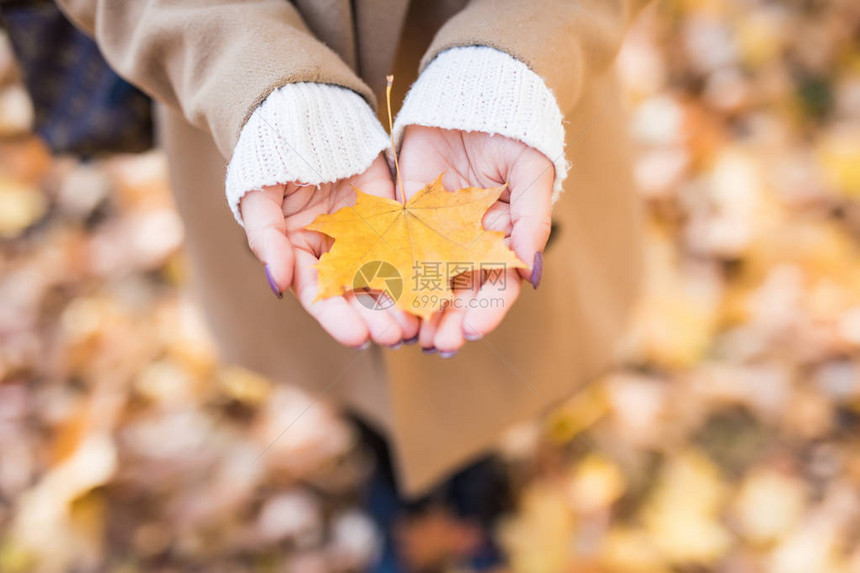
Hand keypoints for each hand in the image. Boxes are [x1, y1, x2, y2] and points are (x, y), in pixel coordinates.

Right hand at [240, 155, 418, 347]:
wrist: (305, 112)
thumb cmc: (271, 155)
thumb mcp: (258, 196)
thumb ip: (266, 239)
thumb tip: (276, 284)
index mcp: (299, 254)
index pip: (319, 296)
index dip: (338, 319)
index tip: (358, 339)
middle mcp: (333, 253)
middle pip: (356, 294)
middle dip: (375, 319)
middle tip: (397, 337)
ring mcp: (364, 236)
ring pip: (384, 276)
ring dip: (400, 302)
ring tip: (417, 323)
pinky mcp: (390, 216)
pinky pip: (407, 245)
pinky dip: (418, 267)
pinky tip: (433, 286)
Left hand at [398, 126, 552, 354]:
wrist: (473, 93)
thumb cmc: (513, 131)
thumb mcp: (532, 171)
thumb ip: (532, 219)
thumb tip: (531, 273)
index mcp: (504, 236)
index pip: (497, 283)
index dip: (486, 309)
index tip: (472, 332)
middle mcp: (469, 241)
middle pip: (460, 290)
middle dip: (450, 319)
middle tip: (437, 345)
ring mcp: (436, 230)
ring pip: (427, 278)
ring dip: (420, 308)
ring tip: (410, 336)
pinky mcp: (404, 213)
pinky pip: (395, 248)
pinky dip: (390, 275)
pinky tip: (382, 298)